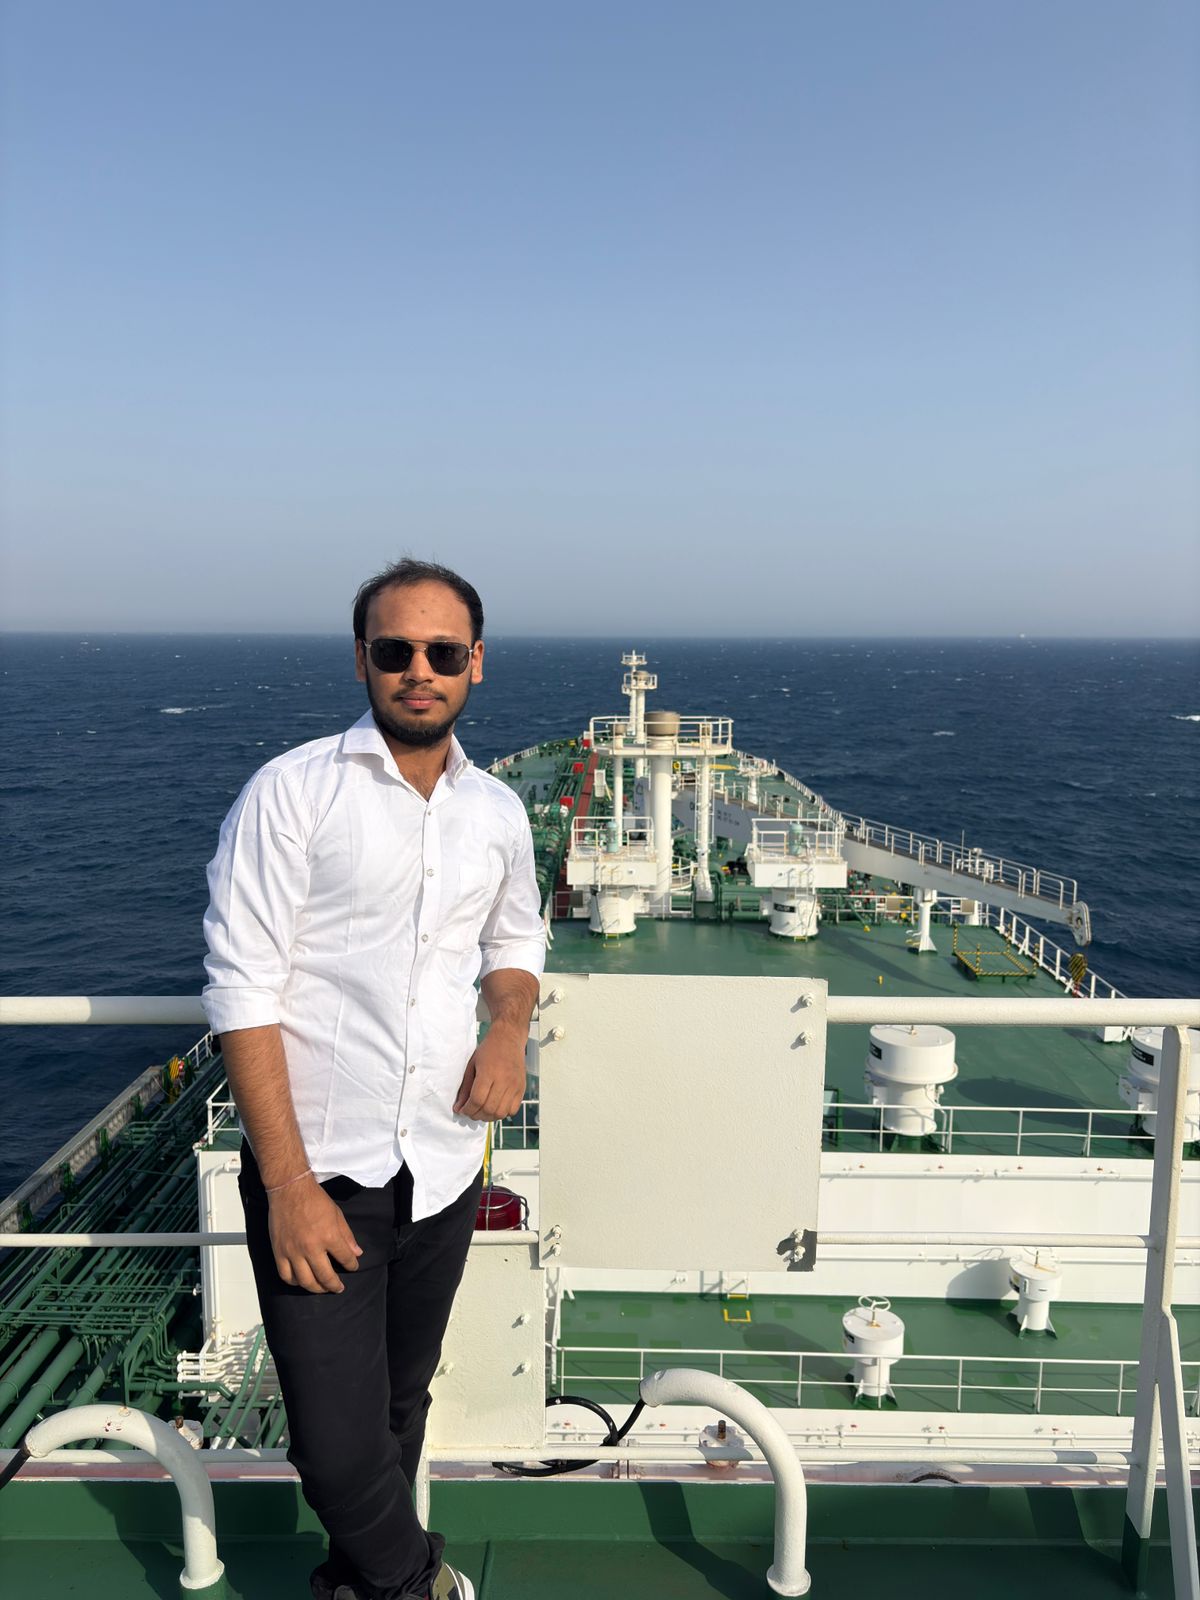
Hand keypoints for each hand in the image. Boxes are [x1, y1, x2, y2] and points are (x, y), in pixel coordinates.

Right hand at [267, 1177, 361, 1293]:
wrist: (289, 1189)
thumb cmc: (315, 1199)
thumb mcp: (337, 1214)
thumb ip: (347, 1236)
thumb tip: (356, 1253)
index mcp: (329, 1236)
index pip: (345, 1258)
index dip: (351, 1265)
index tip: (353, 1267)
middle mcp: (311, 1247)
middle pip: (325, 1276)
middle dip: (334, 1285)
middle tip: (338, 1288)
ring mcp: (293, 1251)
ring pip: (305, 1280)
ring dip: (316, 1288)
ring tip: (322, 1288)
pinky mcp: (279, 1252)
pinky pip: (286, 1275)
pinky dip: (294, 1282)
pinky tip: (301, 1281)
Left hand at [453, 1024, 525, 1120]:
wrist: (509, 1038)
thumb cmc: (489, 1049)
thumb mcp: (472, 1065)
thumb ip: (465, 1088)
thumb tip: (459, 1107)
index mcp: (488, 1072)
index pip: (477, 1099)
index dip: (468, 1109)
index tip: (462, 1110)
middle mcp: (503, 1080)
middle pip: (489, 1109)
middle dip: (476, 1115)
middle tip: (470, 1112)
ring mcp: (514, 1085)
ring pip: (501, 1113)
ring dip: (488, 1117)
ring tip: (481, 1112)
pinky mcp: (521, 1088)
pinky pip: (512, 1110)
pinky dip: (502, 1113)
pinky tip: (495, 1107)